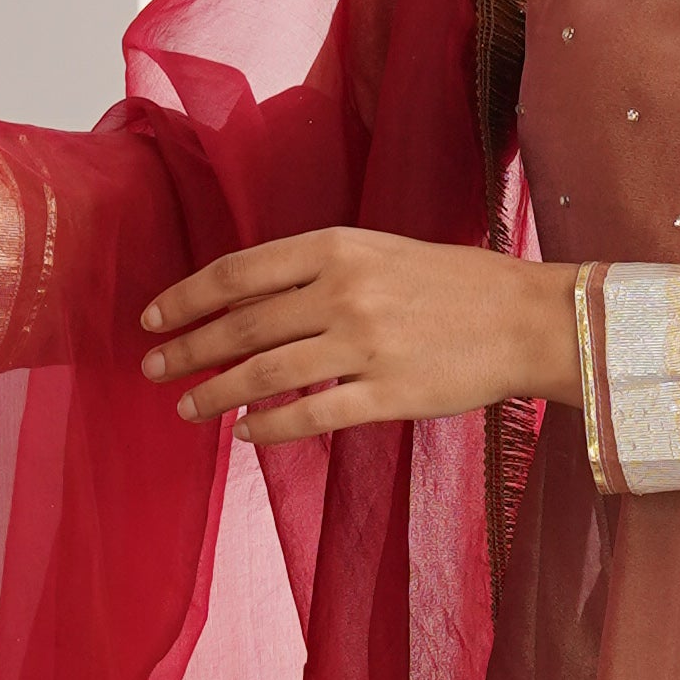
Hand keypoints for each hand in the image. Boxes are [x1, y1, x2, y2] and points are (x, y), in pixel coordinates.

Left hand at [141, 232, 581, 441]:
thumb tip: (245, 305)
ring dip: (215, 392)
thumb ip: (314, 273)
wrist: (527, 318)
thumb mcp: (378, 252)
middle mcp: (343, 292)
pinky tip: (245, 431)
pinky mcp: (388, 394)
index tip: (152, 318)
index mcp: (336, 248)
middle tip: (152, 368)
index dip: (185, 298)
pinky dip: (270, 425)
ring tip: (186, 406)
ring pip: (265, 373)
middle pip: (240, 325)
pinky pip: (312, 416)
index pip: (237, 273)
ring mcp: (364, 345)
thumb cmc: (453, 284)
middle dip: (186, 348)